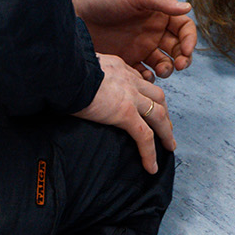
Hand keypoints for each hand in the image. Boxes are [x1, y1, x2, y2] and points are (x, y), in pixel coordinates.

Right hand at [74, 53, 175, 173]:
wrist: (65, 70)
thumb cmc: (65, 69)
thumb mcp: (81, 67)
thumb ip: (86, 75)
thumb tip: (76, 85)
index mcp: (119, 68)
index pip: (139, 81)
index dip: (146, 95)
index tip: (147, 104)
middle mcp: (129, 80)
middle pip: (157, 97)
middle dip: (164, 112)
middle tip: (167, 127)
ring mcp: (131, 96)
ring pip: (159, 116)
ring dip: (166, 132)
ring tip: (169, 146)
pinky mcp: (125, 113)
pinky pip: (144, 136)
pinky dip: (150, 153)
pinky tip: (151, 167)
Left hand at [75, 0, 196, 79]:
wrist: (76, 14)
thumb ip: (161, 2)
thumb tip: (188, 7)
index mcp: (159, 16)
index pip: (184, 28)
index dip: (190, 39)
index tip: (187, 50)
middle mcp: (153, 33)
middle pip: (178, 49)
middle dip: (183, 58)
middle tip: (179, 65)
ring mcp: (141, 49)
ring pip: (164, 64)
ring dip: (168, 69)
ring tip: (161, 71)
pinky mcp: (127, 62)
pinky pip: (144, 74)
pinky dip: (148, 78)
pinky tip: (143, 76)